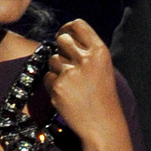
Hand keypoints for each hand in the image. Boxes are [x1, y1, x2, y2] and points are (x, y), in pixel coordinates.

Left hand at [45, 20, 125, 143]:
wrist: (103, 125)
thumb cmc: (103, 97)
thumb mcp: (102, 68)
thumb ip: (86, 52)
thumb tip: (63, 38)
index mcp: (100, 51)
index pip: (78, 25)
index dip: (68, 28)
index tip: (64, 35)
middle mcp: (86, 58)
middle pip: (61, 39)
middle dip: (61, 49)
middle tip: (68, 63)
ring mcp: (71, 72)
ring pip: (53, 59)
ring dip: (58, 70)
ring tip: (73, 86)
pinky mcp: (58, 86)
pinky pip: (47, 77)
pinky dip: (53, 86)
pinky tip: (67, 96)